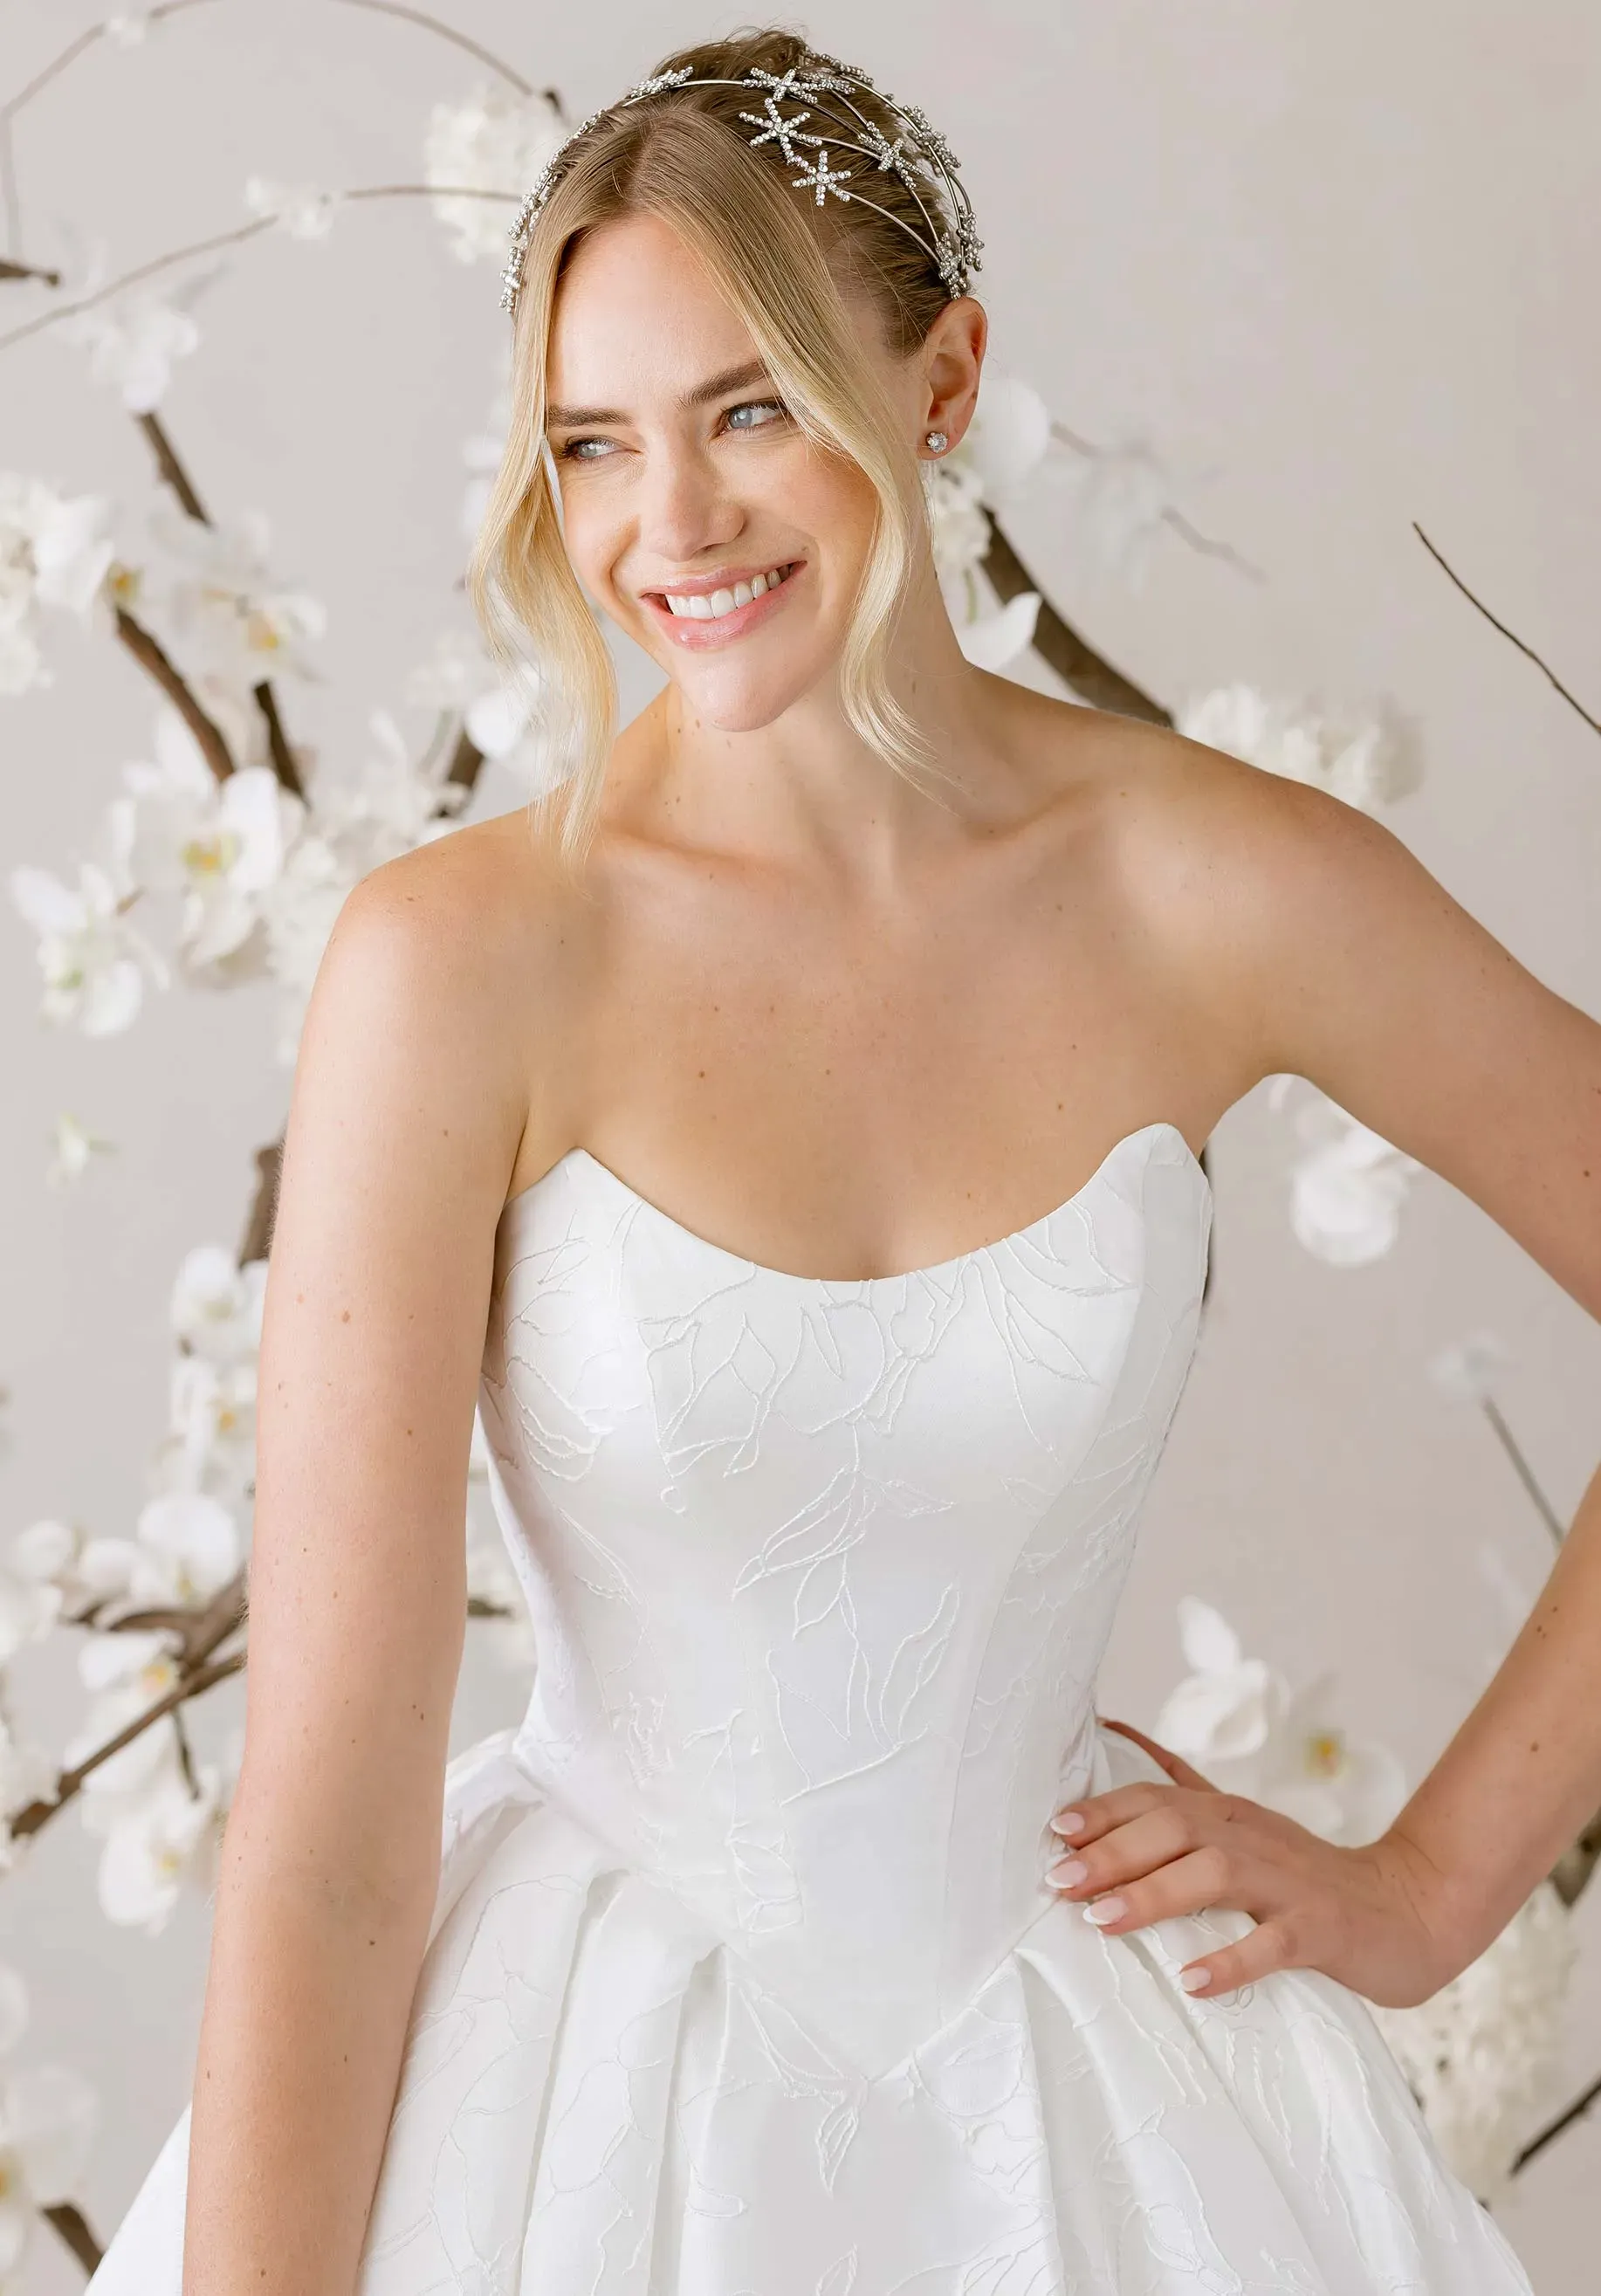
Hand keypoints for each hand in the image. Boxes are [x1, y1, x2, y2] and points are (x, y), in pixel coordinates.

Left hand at [1046, 1715, 1460, 2006]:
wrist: (1408, 1909)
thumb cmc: (1304, 1875)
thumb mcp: (1240, 1826)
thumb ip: (1181, 1788)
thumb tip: (1115, 1732)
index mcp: (1228, 1815)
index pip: (1157, 1799)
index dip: (1106, 1810)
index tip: (1056, 1829)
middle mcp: (1252, 1837)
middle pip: (1176, 1831)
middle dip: (1113, 1852)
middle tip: (1060, 1879)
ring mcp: (1287, 1882)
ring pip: (1215, 1875)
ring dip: (1155, 1895)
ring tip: (1103, 1921)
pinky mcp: (1321, 1929)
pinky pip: (1274, 1943)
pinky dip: (1231, 1961)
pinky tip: (1192, 1982)